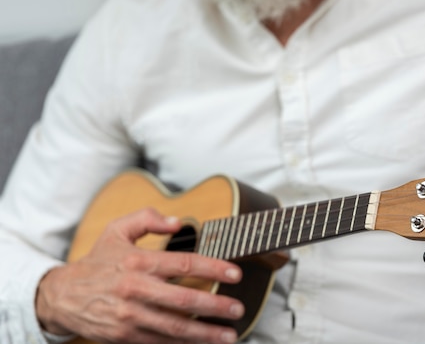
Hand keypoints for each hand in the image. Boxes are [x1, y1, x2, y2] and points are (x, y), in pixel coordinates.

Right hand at [36, 208, 243, 343]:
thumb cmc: (98, 260)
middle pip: (184, 300)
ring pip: (175, 327)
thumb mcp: (118, 229)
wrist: (63, 296)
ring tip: (229, 335)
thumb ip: (148, 218)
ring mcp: (130, 317)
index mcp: (138, 261)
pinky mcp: (125, 337)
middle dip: (215, 306)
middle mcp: (136, 290)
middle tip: (237, 309)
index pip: (183, 264)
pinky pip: (160, 342)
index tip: (235, 273)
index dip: (213, 268)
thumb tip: (178, 222)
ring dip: (205, 334)